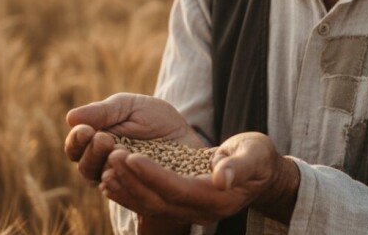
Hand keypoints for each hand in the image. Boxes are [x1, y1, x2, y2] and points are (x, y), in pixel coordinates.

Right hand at [64, 93, 204, 182]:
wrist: (187, 133)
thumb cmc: (154, 118)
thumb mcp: (129, 107)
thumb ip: (102, 112)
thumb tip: (70, 118)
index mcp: (95, 143)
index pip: (75, 147)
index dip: (76, 140)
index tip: (86, 130)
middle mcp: (103, 165)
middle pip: (85, 167)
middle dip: (92, 153)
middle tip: (104, 139)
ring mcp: (122, 181)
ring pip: (103, 181)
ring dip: (107, 166)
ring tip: (118, 151)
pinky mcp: (141, 192)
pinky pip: (127, 194)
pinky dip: (126, 182)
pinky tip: (129, 171)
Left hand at [100, 132, 299, 225]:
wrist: (262, 173)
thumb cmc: (259, 157)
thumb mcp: (254, 154)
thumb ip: (238, 166)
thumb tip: (222, 179)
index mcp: (217, 198)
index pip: (177, 189)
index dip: (152, 174)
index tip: (130, 156)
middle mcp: (201, 212)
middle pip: (158, 200)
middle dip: (132, 180)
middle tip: (110, 157)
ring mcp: (190, 212)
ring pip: (151, 206)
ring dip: (126, 189)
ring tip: (105, 169)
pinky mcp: (182, 207)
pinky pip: (151, 205)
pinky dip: (130, 194)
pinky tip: (111, 181)